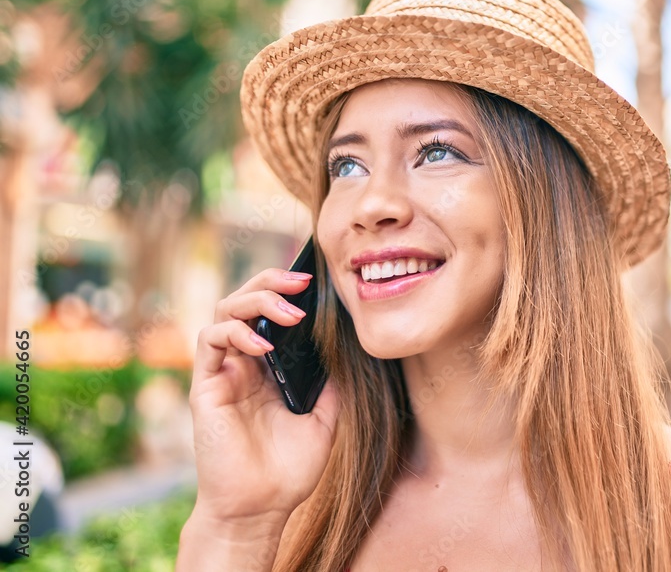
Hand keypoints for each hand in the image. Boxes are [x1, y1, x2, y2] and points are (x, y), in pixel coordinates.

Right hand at [188, 268, 339, 522]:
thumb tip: (348, 346)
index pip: (272, 312)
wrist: (262, 507)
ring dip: (257, 300)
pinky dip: (236, 333)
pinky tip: (263, 344)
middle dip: (272, 281)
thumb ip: (332, 382)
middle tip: (302, 280)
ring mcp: (224, 372)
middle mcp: (244, 363)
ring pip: (225, 311)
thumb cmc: (289, 469)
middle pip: (245, 300)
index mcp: (270, 366)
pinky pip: (210, 341)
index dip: (288, 290)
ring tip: (290, 312)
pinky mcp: (206, 386)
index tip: (317, 282)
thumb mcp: (327, 418)